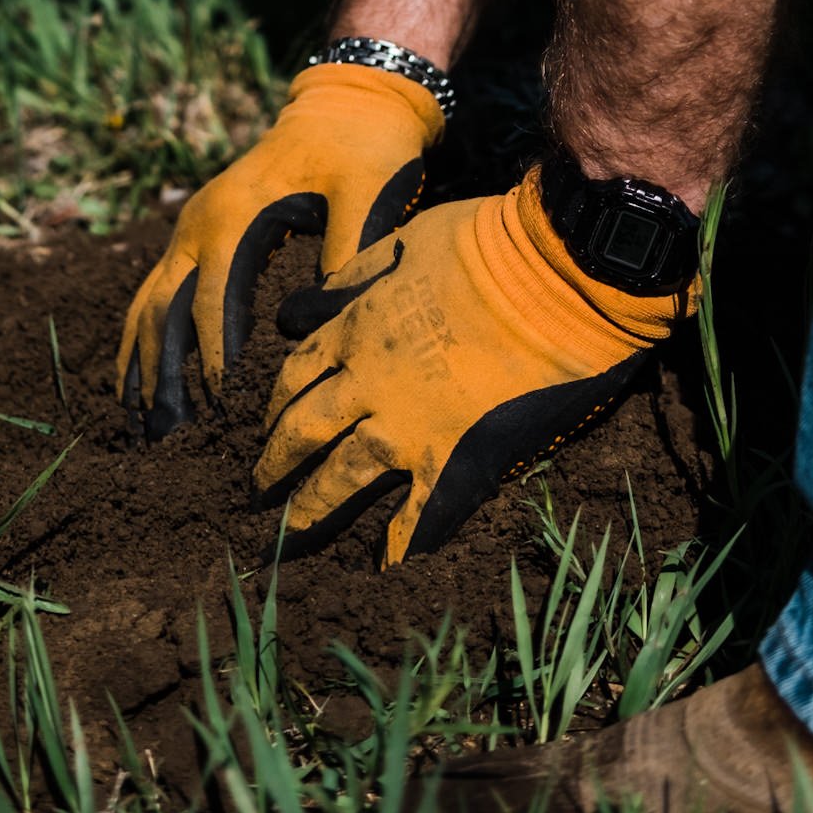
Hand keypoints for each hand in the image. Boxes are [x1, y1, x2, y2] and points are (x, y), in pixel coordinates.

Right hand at [117, 63, 443, 437]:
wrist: (348, 103)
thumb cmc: (362, 150)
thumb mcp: (367, 190)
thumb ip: (348, 247)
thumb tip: (324, 314)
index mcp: (234, 215)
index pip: (211, 300)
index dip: (212, 357)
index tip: (220, 407)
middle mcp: (199, 222)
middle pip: (162, 306)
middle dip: (161, 371)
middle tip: (164, 433)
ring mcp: (193, 226)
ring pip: (149, 301)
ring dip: (142, 359)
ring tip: (139, 419)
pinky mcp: (200, 232)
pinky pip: (158, 289)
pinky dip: (145, 334)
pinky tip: (140, 378)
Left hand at [254, 169, 694, 564]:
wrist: (555, 276)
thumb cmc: (484, 245)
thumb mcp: (402, 244)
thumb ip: (350, 279)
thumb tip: (300, 307)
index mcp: (356, 328)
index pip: (297, 374)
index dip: (277, 402)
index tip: (267, 422)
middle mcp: (368, 383)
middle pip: (304, 430)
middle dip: (275, 461)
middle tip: (257, 486)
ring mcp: (410, 427)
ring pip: (343, 476)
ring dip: (312, 507)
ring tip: (291, 532)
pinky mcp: (459, 459)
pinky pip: (421, 514)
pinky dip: (399, 547)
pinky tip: (384, 568)